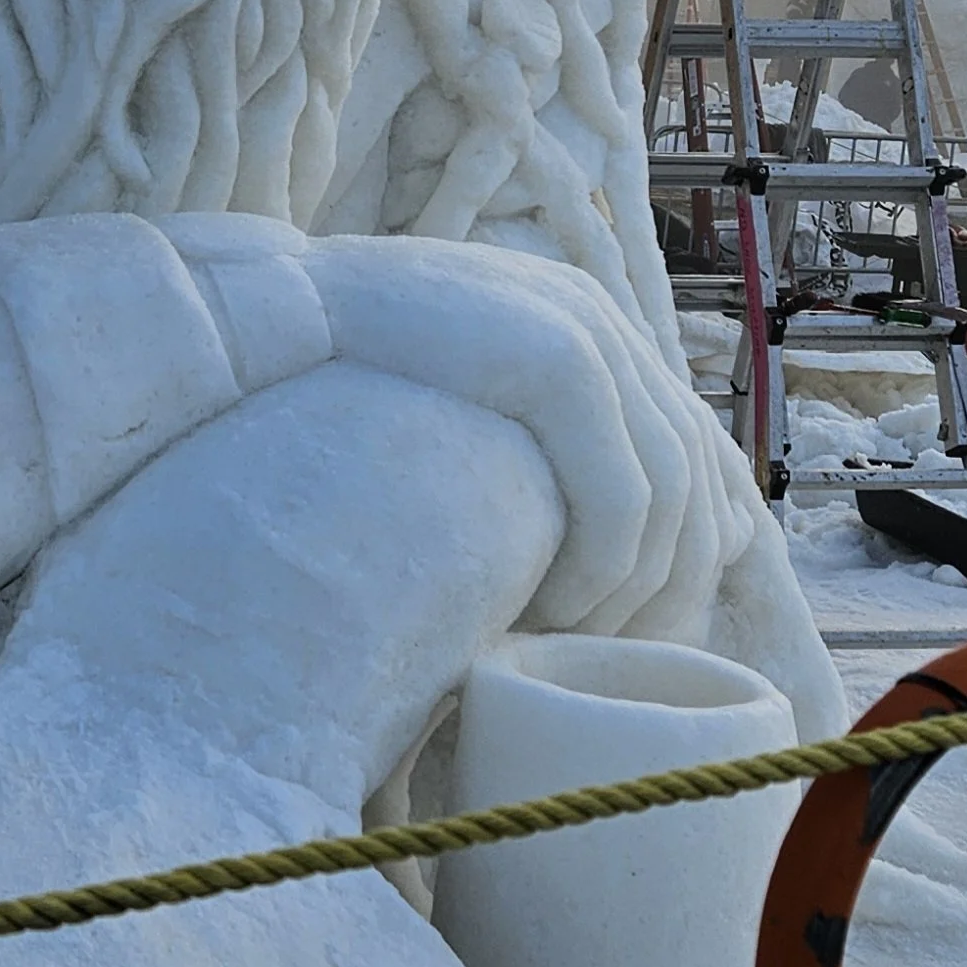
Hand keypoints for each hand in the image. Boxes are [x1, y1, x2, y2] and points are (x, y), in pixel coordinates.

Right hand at [299, 233, 749, 640]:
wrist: (269, 316)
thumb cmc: (341, 380)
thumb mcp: (457, 398)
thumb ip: (527, 435)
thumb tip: (615, 530)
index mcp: (585, 322)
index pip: (692, 441)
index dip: (696, 538)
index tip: (656, 617)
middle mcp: (599, 319)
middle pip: (695, 471)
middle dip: (677, 577)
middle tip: (624, 650)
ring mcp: (582, 333)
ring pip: (667, 494)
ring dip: (633, 587)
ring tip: (575, 639)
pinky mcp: (552, 362)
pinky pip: (620, 496)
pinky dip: (603, 570)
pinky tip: (554, 608)